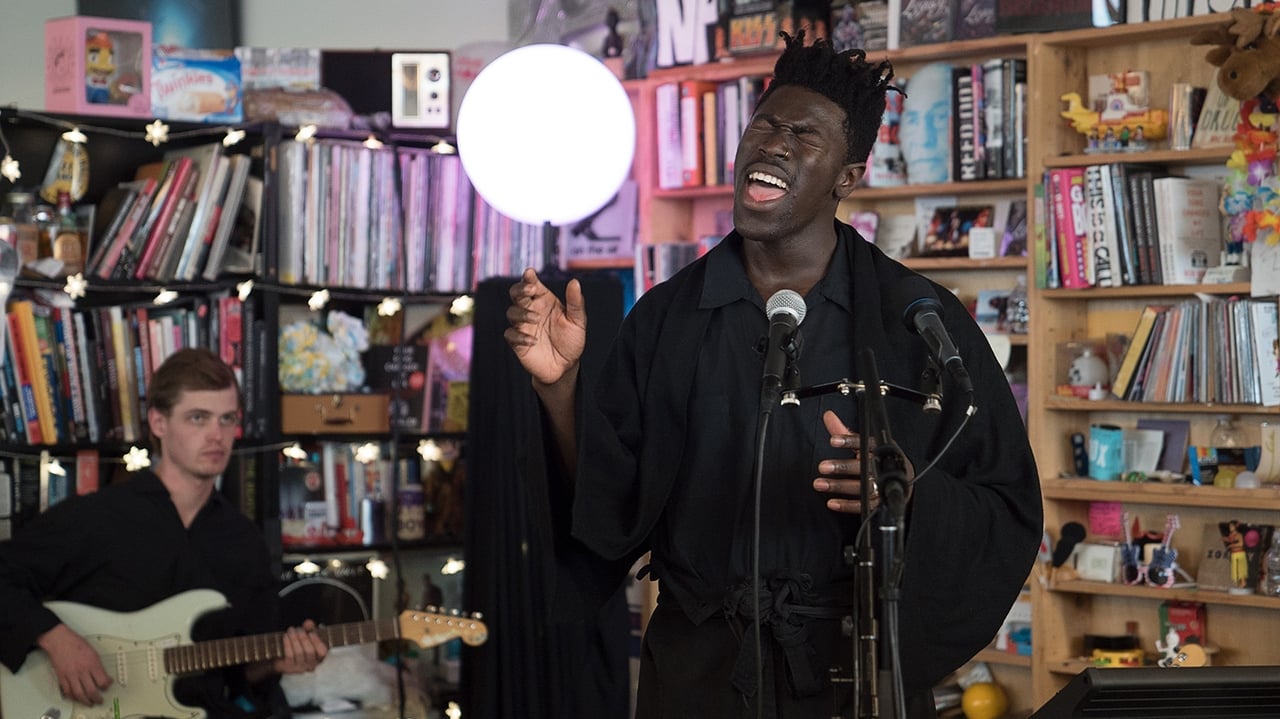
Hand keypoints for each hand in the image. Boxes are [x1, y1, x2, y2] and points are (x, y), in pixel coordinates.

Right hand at [37, 623, 112, 705]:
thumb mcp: (93, 652)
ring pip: (79, 694)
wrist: (60, 641)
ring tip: (89, 702)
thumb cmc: (76, 643)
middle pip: (91, 690)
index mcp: (92, 663)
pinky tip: (76, 697)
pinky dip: (72, 696)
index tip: (108, 685)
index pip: (103, 680)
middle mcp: (82, 671)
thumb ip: (98, 665)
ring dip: (85, 700)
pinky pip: (67, 691)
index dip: (107, 685)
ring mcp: (71, 675)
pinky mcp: (62, 677)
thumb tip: (103, 675)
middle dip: (97, 698)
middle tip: (100, 700)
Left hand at [273, 620, 326, 674]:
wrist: (283, 659)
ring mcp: (300, 668)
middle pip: (309, 652)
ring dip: (294, 639)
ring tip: (291, 630)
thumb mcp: (307, 636)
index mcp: (319, 657)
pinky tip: (286, 636)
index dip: (317, 642)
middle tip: (298, 629)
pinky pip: (289, 655)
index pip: (322, 652)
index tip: (311, 633)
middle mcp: (311, 665)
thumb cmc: (299, 646)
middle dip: (304, 638)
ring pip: (299, 653)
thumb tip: (308, 622)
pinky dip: (287, 644)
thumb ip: (310, 628)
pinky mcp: (289, 668)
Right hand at [504, 268, 586, 387]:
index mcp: (544, 301)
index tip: (530, 273)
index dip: (529, 278)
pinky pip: (511, 335)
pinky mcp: (518, 342)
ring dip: (522, 313)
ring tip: (536, 319)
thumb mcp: (577, 321)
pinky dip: (520, 336)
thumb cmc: (571, 341)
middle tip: (529, 290)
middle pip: (516, 294)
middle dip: (520, 289)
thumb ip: (575, 303)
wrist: (566, 367)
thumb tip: (574, 282)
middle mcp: (531, 310)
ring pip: (512, 312)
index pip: (532, 284)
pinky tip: (533, 340)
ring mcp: (523, 326)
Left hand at [814, 410, 872, 513]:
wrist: (903, 481)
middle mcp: (880, 467)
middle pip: (861, 466)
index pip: (864, 443)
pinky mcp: (879, 502)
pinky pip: (863, 505)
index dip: (849, 441)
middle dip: (842, 467)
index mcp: (879, 449)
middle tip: (823, 466)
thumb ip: (845, 432)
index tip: (833, 440)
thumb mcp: (865, 444)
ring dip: (839, 486)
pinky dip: (847, 505)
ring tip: (820, 484)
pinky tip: (832, 502)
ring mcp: (881, 486)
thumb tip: (829, 416)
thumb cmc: (880, 459)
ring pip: (860, 486)